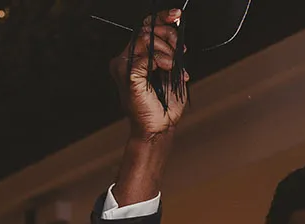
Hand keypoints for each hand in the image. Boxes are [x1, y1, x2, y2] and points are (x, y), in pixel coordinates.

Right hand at [109, 10, 186, 139]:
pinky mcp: (128, 75)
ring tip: (174, 65)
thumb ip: (170, 50)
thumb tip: (175, 27)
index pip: (144, 28)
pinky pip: (146, 57)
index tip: (176, 15)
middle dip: (168, 35)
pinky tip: (169, 69)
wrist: (160, 127)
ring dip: (166, 50)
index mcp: (134, 56)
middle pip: (145, 30)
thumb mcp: (172, 70)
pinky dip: (162, 60)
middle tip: (180, 49)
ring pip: (145, 40)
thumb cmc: (164, 104)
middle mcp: (126, 59)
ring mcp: (124, 67)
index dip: (161, 18)